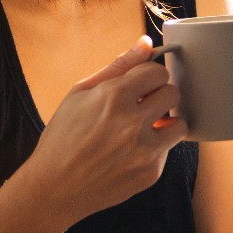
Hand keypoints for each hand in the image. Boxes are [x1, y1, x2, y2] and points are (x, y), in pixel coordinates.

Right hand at [18, 36, 188, 227]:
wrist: (53, 188)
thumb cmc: (63, 137)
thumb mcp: (80, 94)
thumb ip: (118, 66)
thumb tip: (146, 43)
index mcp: (114, 97)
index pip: (158, 72)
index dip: (148, 77)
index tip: (140, 86)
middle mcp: (133, 123)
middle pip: (172, 94)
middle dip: (158, 97)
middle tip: (140, 106)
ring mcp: (144, 151)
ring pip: (180, 124)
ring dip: (164, 123)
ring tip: (141, 129)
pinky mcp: (151, 173)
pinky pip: (167, 151)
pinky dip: (153, 149)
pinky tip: (129, 153)